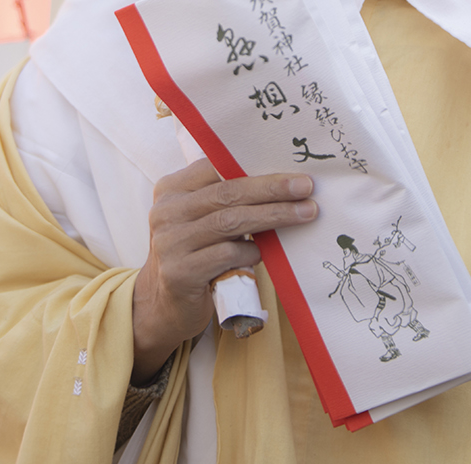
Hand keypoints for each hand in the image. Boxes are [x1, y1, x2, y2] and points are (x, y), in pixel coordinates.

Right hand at [131, 159, 315, 381]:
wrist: (164, 304)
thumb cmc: (195, 254)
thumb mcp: (201, 220)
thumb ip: (225, 200)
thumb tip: (280, 181)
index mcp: (171, 189)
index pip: (215, 167)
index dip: (256, 166)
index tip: (291, 169)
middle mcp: (166, 212)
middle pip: (227, 192)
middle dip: (271, 188)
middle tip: (305, 187)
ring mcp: (170, 242)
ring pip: (230, 222)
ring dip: (273, 215)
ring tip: (304, 213)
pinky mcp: (179, 272)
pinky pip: (226, 255)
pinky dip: (252, 251)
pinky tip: (265, 253)